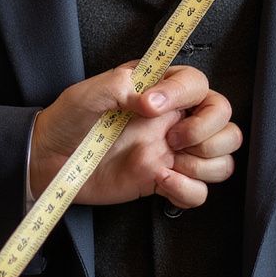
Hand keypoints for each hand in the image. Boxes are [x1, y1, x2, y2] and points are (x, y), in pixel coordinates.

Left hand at [30, 63, 240, 208]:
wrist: (50, 160)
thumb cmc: (68, 121)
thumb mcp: (88, 93)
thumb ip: (121, 84)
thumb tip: (150, 97)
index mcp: (159, 92)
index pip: (198, 84)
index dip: (183, 94)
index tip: (149, 106)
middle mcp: (173, 121)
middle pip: (225, 121)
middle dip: (205, 132)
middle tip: (169, 139)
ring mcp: (172, 153)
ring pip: (223, 158)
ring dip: (204, 162)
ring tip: (169, 162)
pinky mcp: (164, 181)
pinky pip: (201, 192)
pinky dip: (188, 190)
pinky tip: (162, 182)